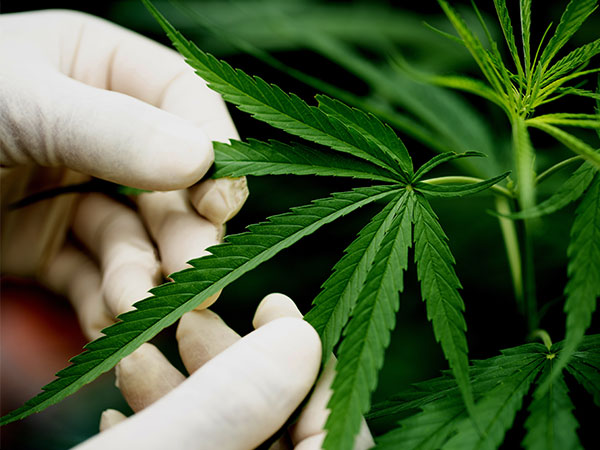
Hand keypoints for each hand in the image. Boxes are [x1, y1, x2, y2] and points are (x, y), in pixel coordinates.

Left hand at [0, 10, 247, 331]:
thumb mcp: (14, 101)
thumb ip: (109, 127)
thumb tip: (201, 160)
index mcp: (99, 69)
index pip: (186, 105)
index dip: (214, 154)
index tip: (220, 202)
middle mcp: (100, 132)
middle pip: (172, 183)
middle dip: (184, 234)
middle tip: (196, 282)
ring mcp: (76, 191)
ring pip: (137, 237)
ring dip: (143, 277)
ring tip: (133, 307)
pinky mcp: (49, 246)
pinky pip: (97, 275)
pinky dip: (107, 302)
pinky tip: (105, 321)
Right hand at [75, 294, 373, 449]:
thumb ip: (239, 403)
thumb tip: (300, 336)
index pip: (337, 435)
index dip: (312, 365)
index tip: (273, 303)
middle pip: (280, 436)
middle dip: (233, 368)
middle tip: (188, 321)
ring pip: (231, 447)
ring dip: (186, 395)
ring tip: (133, 361)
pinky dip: (164, 434)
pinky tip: (124, 408)